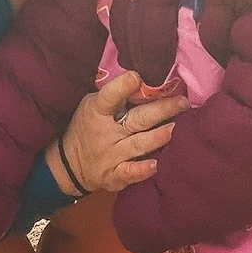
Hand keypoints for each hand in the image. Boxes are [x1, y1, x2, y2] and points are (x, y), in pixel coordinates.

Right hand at [54, 68, 186, 194]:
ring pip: (138, 145)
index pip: (109, 97)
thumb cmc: (86, 128)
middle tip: (182, 102)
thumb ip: (113, 97)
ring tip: (174, 128)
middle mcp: (105, 134)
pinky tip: (155, 165)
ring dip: (158, 137)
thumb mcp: (91, 106)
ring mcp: (110, 156)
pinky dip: (143, 170)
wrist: (69, 165)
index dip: (122, 86)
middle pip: (137, 120)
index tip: (138, 76)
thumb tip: (143, 82)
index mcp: (96, 112)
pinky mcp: (114, 176)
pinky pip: (130, 172)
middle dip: (161, 110)